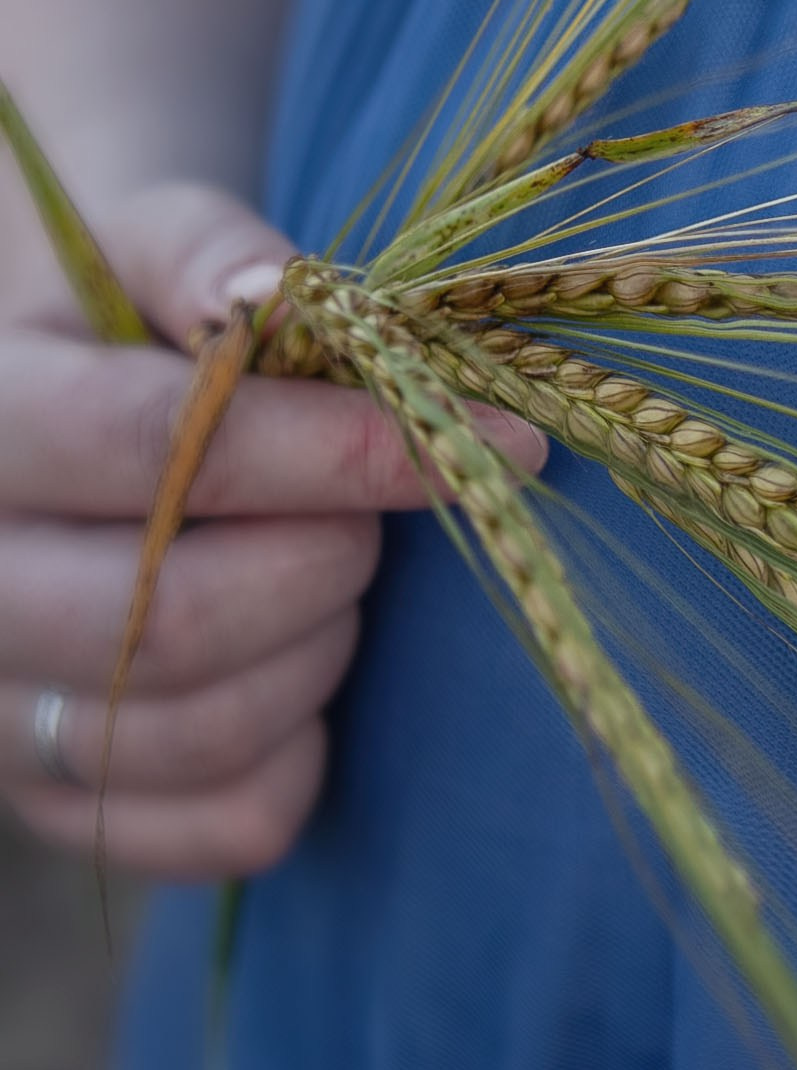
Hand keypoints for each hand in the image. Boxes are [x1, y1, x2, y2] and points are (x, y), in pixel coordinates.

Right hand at [0, 179, 543, 876]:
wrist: (44, 420)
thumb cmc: (118, 320)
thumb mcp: (141, 245)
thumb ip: (209, 253)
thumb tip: (282, 293)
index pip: (154, 449)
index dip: (334, 448)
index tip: (479, 438)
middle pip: (176, 618)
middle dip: (331, 559)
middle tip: (369, 514)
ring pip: (209, 728)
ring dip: (323, 648)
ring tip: (329, 574)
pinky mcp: (61, 803)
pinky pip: (231, 824)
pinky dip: (306, 753)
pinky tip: (301, 669)